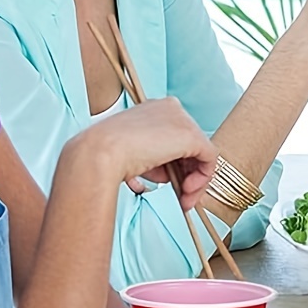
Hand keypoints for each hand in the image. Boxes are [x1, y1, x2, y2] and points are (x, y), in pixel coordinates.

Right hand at [83, 98, 218, 209]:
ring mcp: (182, 119)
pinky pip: (208, 159)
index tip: (169, 182)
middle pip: (190, 145)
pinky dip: (202, 179)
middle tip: (181, 195)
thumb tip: (168, 174)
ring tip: (183, 199)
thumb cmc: (106, 155)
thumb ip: (156, 158)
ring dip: (194, 181)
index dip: (176, 163)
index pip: (174, 137)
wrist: (98, 153)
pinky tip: (186, 192)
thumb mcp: (135, 153)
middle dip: (187, 173)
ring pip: (201, 153)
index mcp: (154, 108)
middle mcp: (171, 107)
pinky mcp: (191, 135)